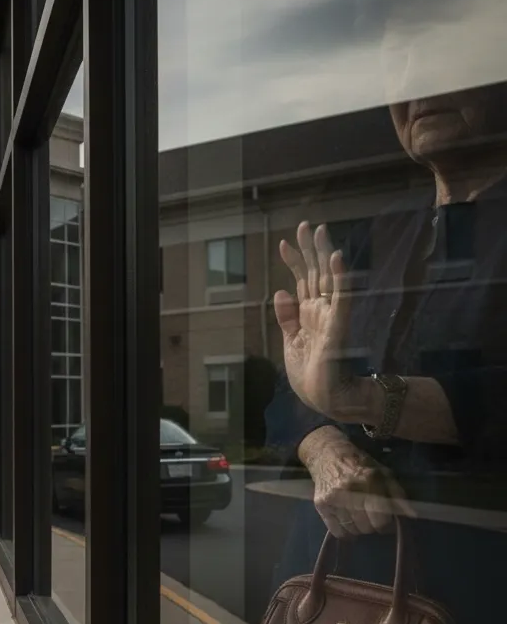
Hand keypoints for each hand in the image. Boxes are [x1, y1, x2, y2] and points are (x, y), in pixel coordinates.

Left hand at [275, 222, 368, 420]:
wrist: (325, 399)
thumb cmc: (310, 374)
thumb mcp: (291, 341)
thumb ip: (287, 316)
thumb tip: (280, 290)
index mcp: (309, 314)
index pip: (302, 281)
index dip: (294, 261)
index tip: (284, 242)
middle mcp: (321, 311)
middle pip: (316, 273)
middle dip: (310, 249)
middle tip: (306, 225)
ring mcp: (331, 317)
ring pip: (329, 279)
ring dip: (325, 255)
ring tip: (321, 231)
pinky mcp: (338, 327)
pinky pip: (342, 299)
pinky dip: (340, 279)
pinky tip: (337, 260)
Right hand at [299, 427, 412, 538]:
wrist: (327, 454)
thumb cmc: (360, 464)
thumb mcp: (384, 473)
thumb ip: (397, 494)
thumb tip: (411, 516)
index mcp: (369, 482)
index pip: (381, 518)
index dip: (387, 524)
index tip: (386, 520)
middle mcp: (349, 491)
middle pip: (366, 527)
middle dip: (372, 526)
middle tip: (371, 518)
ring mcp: (333, 499)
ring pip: (352, 530)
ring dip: (359, 528)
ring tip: (359, 517)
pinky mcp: (321, 504)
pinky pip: (337, 531)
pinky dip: (345, 531)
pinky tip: (348, 522)